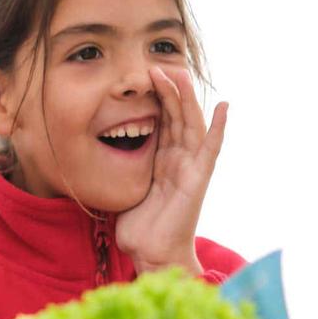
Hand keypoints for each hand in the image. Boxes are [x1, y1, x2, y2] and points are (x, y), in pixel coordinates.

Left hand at [114, 69, 228, 275]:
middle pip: (176, 116)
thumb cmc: (138, 227)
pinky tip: (223, 105)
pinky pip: (210, 148)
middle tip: (158, 64)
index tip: (146, 74)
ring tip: (179, 73)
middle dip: (168, 90)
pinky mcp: (198, 178)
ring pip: (190, 124)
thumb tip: (94, 155)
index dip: (156, 98)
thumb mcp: (124, 189)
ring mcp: (190, 167)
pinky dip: (218, 126)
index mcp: (161, 160)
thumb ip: (120, 170)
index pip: (161, 121)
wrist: (151, 254)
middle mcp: (178, 160)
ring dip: (185, 98)